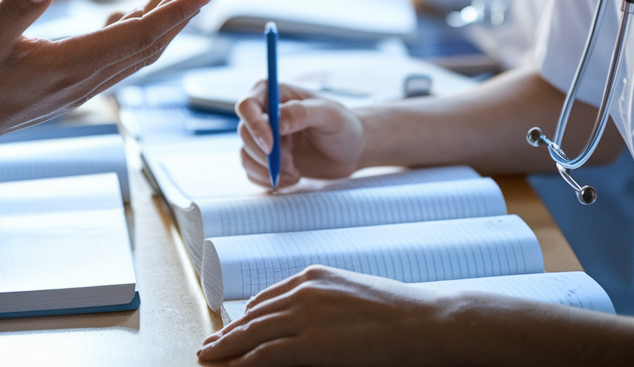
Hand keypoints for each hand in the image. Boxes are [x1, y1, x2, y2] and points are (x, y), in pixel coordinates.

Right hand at [0, 0, 210, 143]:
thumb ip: (15, 10)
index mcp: (69, 66)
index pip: (136, 38)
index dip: (173, 14)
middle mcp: (85, 80)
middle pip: (146, 46)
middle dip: (175, 14)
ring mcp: (82, 86)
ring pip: (135, 54)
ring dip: (158, 23)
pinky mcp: (73, 86)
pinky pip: (116, 60)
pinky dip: (133, 35)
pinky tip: (128, 15)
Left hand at [198, 266, 451, 365]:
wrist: (425, 320)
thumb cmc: (399, 311)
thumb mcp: (353, 294)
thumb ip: (324, 303)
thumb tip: (309, 322)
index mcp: (313, 275)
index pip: (266, 298)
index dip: (244, 317)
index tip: (230, 328)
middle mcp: (302, 290)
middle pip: (253, 315)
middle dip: (228, 333)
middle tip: (209, 345)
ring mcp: (304, 315)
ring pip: (250, 334)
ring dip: (225, 347)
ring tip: (208, 357)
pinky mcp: (310, 344)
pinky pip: (264, 354)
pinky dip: (241, 361)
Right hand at [236, 81, 365, 188]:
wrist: (351, 151)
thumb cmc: (343, 126)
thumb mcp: (330, 116)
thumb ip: (302, 113)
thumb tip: (276, 121)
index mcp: (274, 94)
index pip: (247, 105)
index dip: (254, 125)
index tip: (270, 146)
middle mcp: (264, 114)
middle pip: (244, 133)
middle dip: (266, 155)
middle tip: (291, 167)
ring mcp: (263, 138)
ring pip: (246, 155)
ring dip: (268, 171)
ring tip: (295, 175)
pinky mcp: (265, 160)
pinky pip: (252, 173)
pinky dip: (268, 181)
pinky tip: (291, 180)